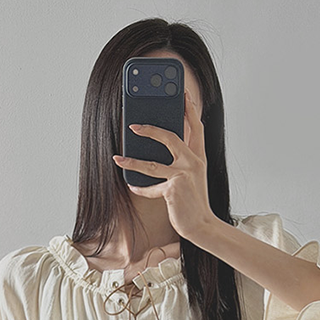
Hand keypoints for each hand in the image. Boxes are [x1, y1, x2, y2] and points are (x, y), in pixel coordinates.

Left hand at [112, 90, 214, 240]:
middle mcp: (193, 162)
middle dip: (150, 129)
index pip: (196, 126)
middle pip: (170, 137)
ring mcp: (184, 175)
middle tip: (133, 125)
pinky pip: (150, 187)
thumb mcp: (191, 177)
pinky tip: (132, 187)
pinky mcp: (173, 189)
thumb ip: (181, 161)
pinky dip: (140, 189)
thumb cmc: (194, 201)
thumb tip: (157, 149)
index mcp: (199, 157)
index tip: (183, 94)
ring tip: (117, 157)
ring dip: (131, 161)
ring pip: (152, 164)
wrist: (202, 225)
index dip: (190, 108)